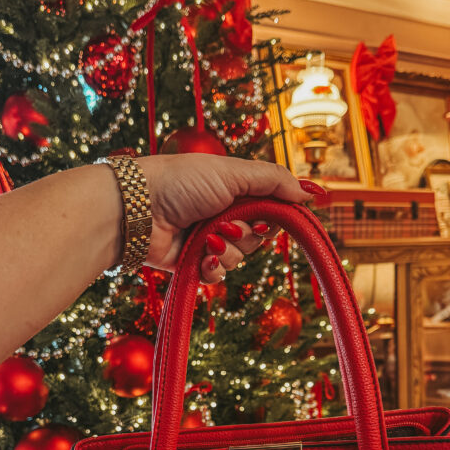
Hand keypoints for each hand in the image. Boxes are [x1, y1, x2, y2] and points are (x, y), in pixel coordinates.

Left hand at [136, 154, 326, 282]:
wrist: (137, 209)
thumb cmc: (180, 182)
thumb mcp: (234, 173)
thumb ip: (275, 181)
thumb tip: (312, 192)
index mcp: (234, 190)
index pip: (272, 209)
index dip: (276, 216)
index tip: (273, 218)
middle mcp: (224, 214)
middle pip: (259, 237)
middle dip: (248, 233)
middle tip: (229, 223)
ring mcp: (209, 240)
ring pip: (240, 259)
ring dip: (228, 250)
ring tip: (208, 238)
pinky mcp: (194, 264)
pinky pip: (219, 276)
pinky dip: (213, 268)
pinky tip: (201, 257)